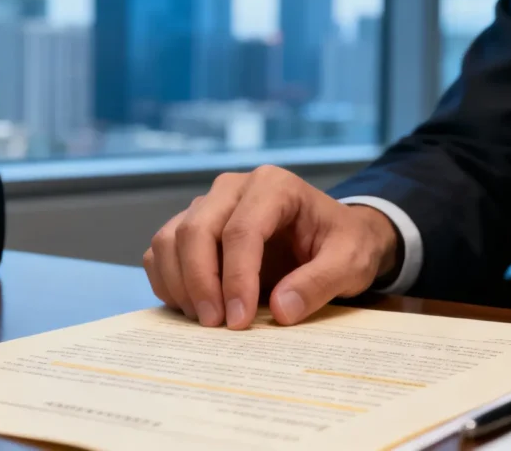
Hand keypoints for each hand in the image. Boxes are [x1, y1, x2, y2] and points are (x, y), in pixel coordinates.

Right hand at [143, 165, 398, 329]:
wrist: (333, 235)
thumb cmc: (343, 243)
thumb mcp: (351, 262)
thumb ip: (319, 283)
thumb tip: (279, 311)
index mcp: (273, 185)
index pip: (241, 230)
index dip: (235, 278)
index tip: (239, 321)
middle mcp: (232, 188)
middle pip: (195, 230)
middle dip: (200, 282)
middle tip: (216, 325)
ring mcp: (205, 205)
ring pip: (169, 239)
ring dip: (179, 284)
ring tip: (205, 319)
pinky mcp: (189, 225)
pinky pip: (160, 251)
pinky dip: (166, 281)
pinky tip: (191, 307)